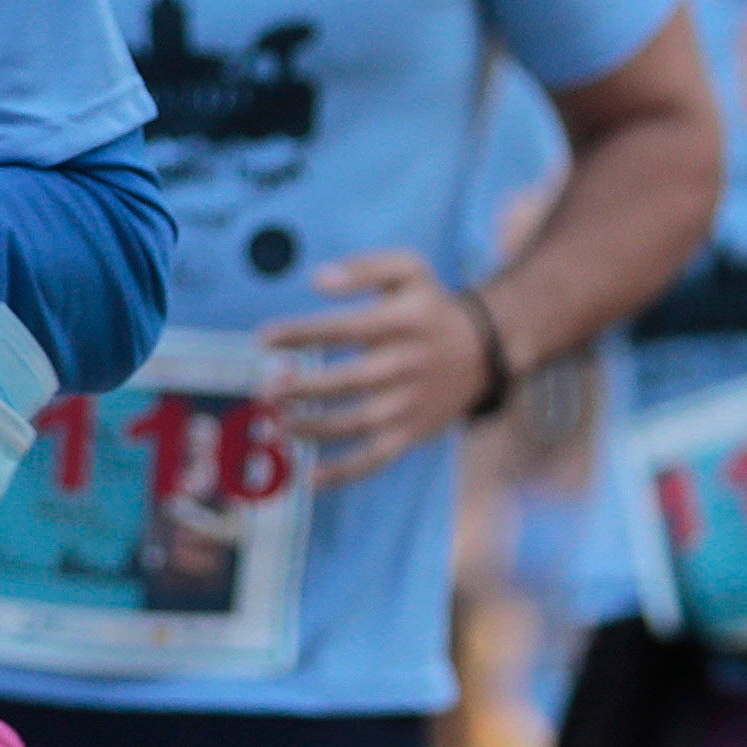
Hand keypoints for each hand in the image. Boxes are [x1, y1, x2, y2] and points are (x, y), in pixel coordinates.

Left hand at [260, 248, 489, 488]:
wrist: (484, 350)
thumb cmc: (429, 306)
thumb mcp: (409, 270)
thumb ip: (365, 268)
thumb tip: (317, 279)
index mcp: (404, 322)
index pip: (347, 328)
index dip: (303, 334)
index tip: (263, 338)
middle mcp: (409, 364)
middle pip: (352, 381)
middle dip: (306, 388)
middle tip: (266, 390)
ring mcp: (411, 403)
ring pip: (360, 423)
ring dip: (316, 428)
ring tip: (279, 426)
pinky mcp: (411, 433)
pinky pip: (377, 458)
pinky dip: (344, 473)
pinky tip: (309, 478)